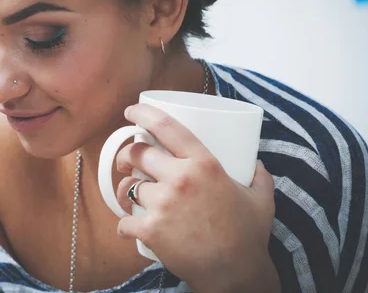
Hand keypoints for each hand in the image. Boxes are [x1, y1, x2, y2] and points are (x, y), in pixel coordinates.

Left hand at [115, 103, 279, 291]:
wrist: (236, 274)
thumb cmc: (248, 235)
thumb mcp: (261, 198)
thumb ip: (259, 176)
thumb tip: (256, 162)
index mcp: (204, 163)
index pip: (166, 126)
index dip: (143, 113)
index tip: (131, 111)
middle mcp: (180, 178)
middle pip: (138, 153)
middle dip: (128, 155)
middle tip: (128, 162)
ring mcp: (163, 204)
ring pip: (130, 187)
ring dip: (126, 191)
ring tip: (129, 195)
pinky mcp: (151, 230)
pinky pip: (124, 221)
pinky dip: (124, 224)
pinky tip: (129, 227)